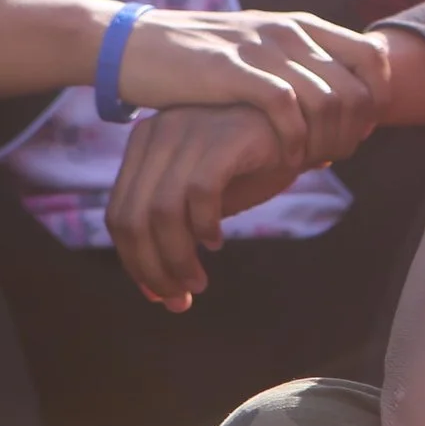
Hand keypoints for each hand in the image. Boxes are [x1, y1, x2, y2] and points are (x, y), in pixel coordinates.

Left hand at [108, 104, 301, 312]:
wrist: (306, 127)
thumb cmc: (251, 167)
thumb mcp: (203, 201)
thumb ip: (174, 232)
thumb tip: (153, 290)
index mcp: (145, 143)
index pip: (118, 213)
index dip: (133, 261)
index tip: (158, 294)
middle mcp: (159, 131)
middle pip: (133, 217)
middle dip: (151, 268)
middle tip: (177, 299)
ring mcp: (191, 129)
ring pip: (162, 211)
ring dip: (177, 258)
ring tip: (198, 282)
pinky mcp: (224, 136)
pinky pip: (200, 193)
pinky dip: (204, 226)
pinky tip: (217, 241)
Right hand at [119, 8, 385, 170]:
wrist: (137, 45)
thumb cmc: (201, 62)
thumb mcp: (260, 54)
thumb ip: (299, 72)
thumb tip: (341, 114)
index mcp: (300, 26)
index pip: (372, 56)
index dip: (377, 98)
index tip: (361, 130)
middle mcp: (289, 32)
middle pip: (356, 87)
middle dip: (355, 131)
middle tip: (336, 157)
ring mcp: (262, 48)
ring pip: (328, 100)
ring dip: (328, 141)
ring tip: (312, 163)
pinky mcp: (232, 70)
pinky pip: (285, 107)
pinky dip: (295, 140)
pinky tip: (286, 160)